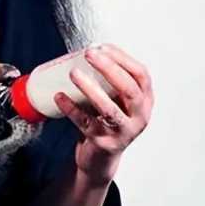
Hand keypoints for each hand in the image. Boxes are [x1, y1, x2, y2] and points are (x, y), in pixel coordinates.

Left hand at [54, 43, 153, 183]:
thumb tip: (88, 51)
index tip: (102, 47)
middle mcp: (139, 117)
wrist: (100, 158)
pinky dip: (71, 109)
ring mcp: (123, 132)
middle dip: (109, 69)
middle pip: (129, 89)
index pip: (141, 75)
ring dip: (90, 89)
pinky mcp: (103, 143)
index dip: (122, 58)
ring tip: (74, 74)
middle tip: (89, 54)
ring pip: (109, 109)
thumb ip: (109, 81)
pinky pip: (85, 123)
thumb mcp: (115, 100)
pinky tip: (59, 97)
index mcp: (145, 101)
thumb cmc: (106, 121)